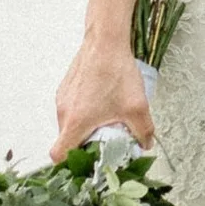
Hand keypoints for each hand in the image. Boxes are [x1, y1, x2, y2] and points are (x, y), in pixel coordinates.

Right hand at [54, 40, 155, 156]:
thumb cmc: (115, 71)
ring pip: (69, 123)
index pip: (59, 155)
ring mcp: (63, 98)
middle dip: (84, 145)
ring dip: (84, 127)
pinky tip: (103, 103)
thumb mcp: (137, 108)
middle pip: (66, 140)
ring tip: (106, 119)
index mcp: (75, 121)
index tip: (86, 164)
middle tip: (104, 142)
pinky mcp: (66, 87)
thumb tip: (145, 143)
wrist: (106, 40)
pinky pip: (71, 108)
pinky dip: (83, 112)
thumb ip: (143, 132)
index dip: (70, 164)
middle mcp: (63, 111)